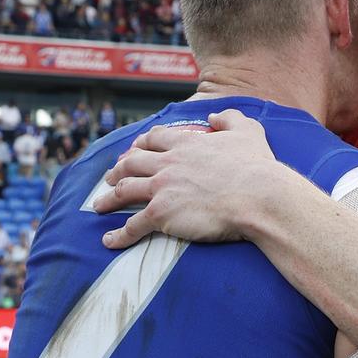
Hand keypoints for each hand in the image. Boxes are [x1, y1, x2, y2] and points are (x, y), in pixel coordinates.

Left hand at [96, 109, 305, 248]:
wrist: (258, 196)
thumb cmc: (256, 166)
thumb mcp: (248, 130)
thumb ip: (229, 118)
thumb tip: (213, 116)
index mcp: (186, 143)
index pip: (154, 139)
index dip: (141, 143)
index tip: (135, 148)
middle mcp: (168, 163)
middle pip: (131, 163)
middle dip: (118, 169)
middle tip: (111, 177)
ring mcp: (161, 188)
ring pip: (125, 191)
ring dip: (109, 199)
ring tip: (99, 205)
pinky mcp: (161, 215)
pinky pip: (133, 226)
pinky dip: (119, 235)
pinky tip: (109, 241)